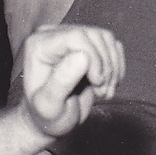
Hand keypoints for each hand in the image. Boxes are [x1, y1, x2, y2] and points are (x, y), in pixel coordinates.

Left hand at [21, 24, 124, 138]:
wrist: (53, 120)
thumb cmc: (47, 116)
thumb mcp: (49, 107)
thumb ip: (62, 82)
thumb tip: (82, 56)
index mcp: (39, 44)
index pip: (76, 36)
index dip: (94, 58)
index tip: (97, 83)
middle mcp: (54, 34)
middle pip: (94, 36)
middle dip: (105, 66)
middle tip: (101, 93)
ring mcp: (72, 36)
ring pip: (106, 38)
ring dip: (112, 68)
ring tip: (104, 92)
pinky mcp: (88, 43)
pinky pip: (111, 44)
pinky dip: (116, 66)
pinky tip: (107, 84)